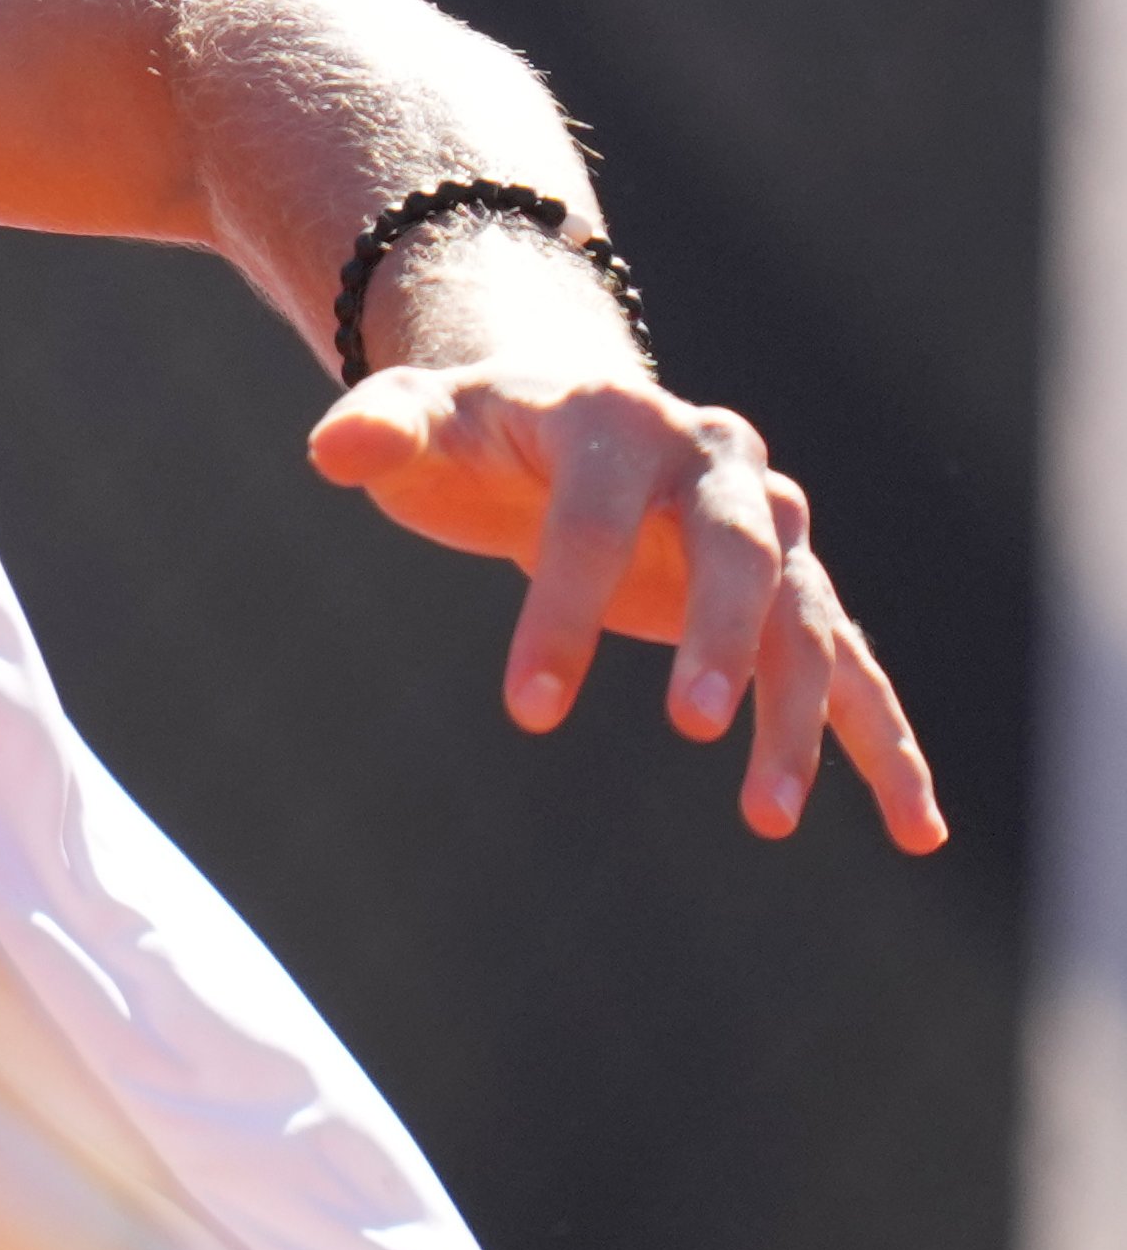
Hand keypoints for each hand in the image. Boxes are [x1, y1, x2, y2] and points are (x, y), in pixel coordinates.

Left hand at [306, 361, 943, 850]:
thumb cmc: (478, 432)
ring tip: (763, 816)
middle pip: (740, 553)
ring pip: (808, 623)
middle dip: (718, 639)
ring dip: (800, 716)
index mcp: (620, 418)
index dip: (564, 608)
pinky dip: (887, 747)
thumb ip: (382, 426)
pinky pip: (856, 672)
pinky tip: (915, 831)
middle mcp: (719, 466)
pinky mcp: (793, 595)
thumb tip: (334, 449)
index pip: (596, 519)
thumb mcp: (421, 419)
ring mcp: (770, 530)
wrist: (569, 418)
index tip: (526, 711)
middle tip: (688, 729)